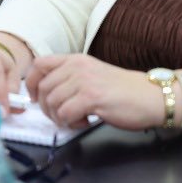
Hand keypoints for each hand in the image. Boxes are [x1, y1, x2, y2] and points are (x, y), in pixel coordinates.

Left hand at [25, 54, 164, 129]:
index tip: (35, 98)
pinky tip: (84, 121)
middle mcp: (77, 67)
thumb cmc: (123, 91)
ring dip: (60, 117)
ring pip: (52, 103)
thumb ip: (70, 79)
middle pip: (42, 88)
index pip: (39, 65)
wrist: (151, 96)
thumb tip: (45, 94)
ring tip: (77, 119)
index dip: (30, 83)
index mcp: (75, 59)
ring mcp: (84, 81)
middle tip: (62, 116)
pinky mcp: (91, 97)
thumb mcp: (92, 75)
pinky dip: (71, 123)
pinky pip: (65, 114)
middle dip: (47, 108)